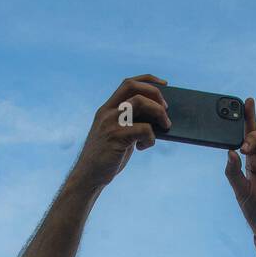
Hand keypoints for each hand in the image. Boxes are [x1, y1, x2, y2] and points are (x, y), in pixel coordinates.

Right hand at [70, 74, 170, 190]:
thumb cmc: (107, 158)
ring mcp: (111, 122)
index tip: (164, 84)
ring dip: (158, 112)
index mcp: (108, 109)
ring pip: (140, 102)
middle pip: (134, 87)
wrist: (89, 176)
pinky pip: (143, 128)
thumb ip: (131, 123)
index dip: (148, 79)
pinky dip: (151, 137)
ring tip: (166, 125)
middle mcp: (108, 111)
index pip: (129, 83)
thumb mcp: (118, 135)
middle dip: (155, 93)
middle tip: (166, 108)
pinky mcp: (116, 136)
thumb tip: (160, 117)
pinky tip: (145, 146)